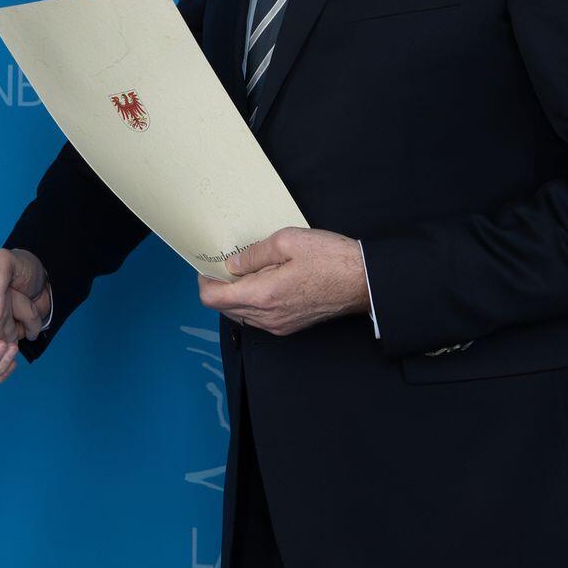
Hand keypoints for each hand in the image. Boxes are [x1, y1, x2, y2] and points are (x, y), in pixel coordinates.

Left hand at [197, 227, 369, 336]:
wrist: (363, 282)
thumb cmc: (331, 259)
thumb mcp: (287, 241)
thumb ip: (253, 254)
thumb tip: (232, 263)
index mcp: (263, 295)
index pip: (214, 299)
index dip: (205, 282)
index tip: (208, 266)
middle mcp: (268, 317)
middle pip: (224, 308)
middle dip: (219, 287)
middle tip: (227, 264)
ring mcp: (279, 325)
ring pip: (241, 314)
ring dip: (236, 295)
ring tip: (249, 271)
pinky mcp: (289, 326)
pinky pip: (258, 317)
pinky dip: (253, 301)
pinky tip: (265, 281)